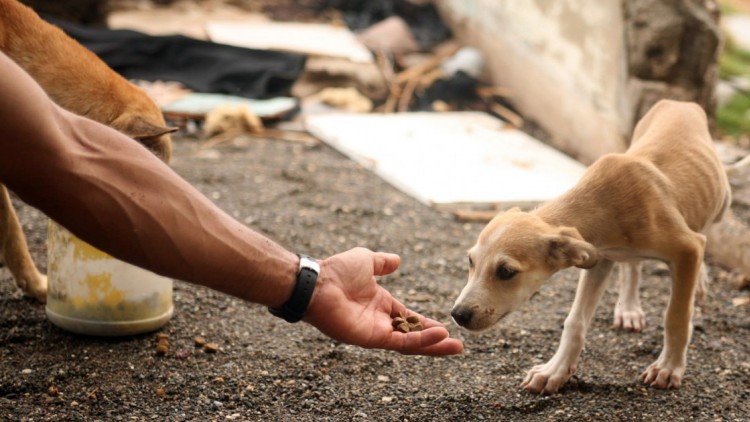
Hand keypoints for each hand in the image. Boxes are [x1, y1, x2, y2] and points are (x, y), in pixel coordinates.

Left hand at [303, 247, 463, 355]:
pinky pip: (401, 342)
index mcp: (380, 305)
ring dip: (433, 345)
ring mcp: (376, 332)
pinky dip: (420, 340)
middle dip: (435, 342)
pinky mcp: (372, 338)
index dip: (427, 324)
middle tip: (457, 346)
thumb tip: (397, 260)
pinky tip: (439, 336)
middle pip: (413, 336)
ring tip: (455, 346)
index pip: (409, 319)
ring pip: (410, 343)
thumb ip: (382, 263)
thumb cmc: (337, 271)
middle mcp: (379, 322)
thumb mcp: (366, 260)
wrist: (318, 282)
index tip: (446, 328)